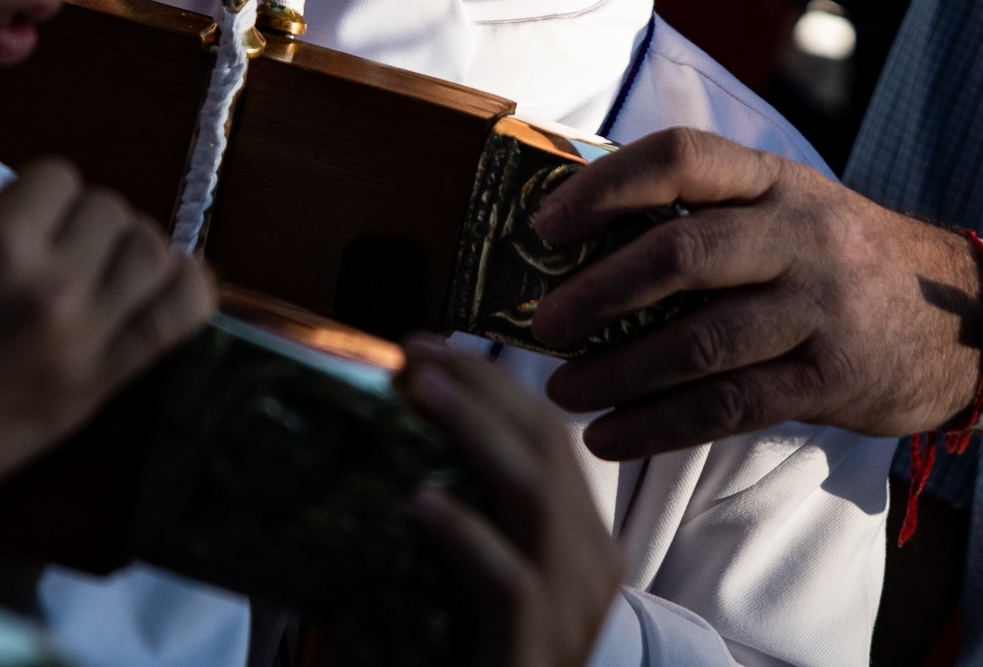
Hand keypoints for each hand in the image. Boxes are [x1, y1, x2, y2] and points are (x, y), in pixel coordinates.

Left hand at [402, 341, 623, 666]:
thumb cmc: (468, 659)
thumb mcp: (472, 579)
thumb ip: (460, 517)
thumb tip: (390, 437)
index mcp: (584, 545)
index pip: (551, 438)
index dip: (493, 383)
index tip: (427, 347)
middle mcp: (592, 571)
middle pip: (549, 452)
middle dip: (483, 389)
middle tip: (414, 352)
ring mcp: (570, 614)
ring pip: (538, 502)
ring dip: (474, 433)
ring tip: (416, 392)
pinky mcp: (534, 651)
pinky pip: (509, 581)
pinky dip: (465, 534)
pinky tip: (420, 500)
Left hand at [530, 128, 982, 461]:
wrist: (972, 322)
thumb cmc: (850, 262)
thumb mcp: (797, 210)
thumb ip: (715, 214)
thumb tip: (586, 239)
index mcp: (779, 181)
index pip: (681, 157)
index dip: (604, 187)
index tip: (545, 226)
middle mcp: (802, 236)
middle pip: (683, 253)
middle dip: (598, 291)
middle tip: (542, 324)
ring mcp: (821, 309)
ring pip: (700, 341)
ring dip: (618, 371)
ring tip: (562, 392)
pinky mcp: (831, 378)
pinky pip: (730, 405)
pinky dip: (660, 426)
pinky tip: (611, 437)